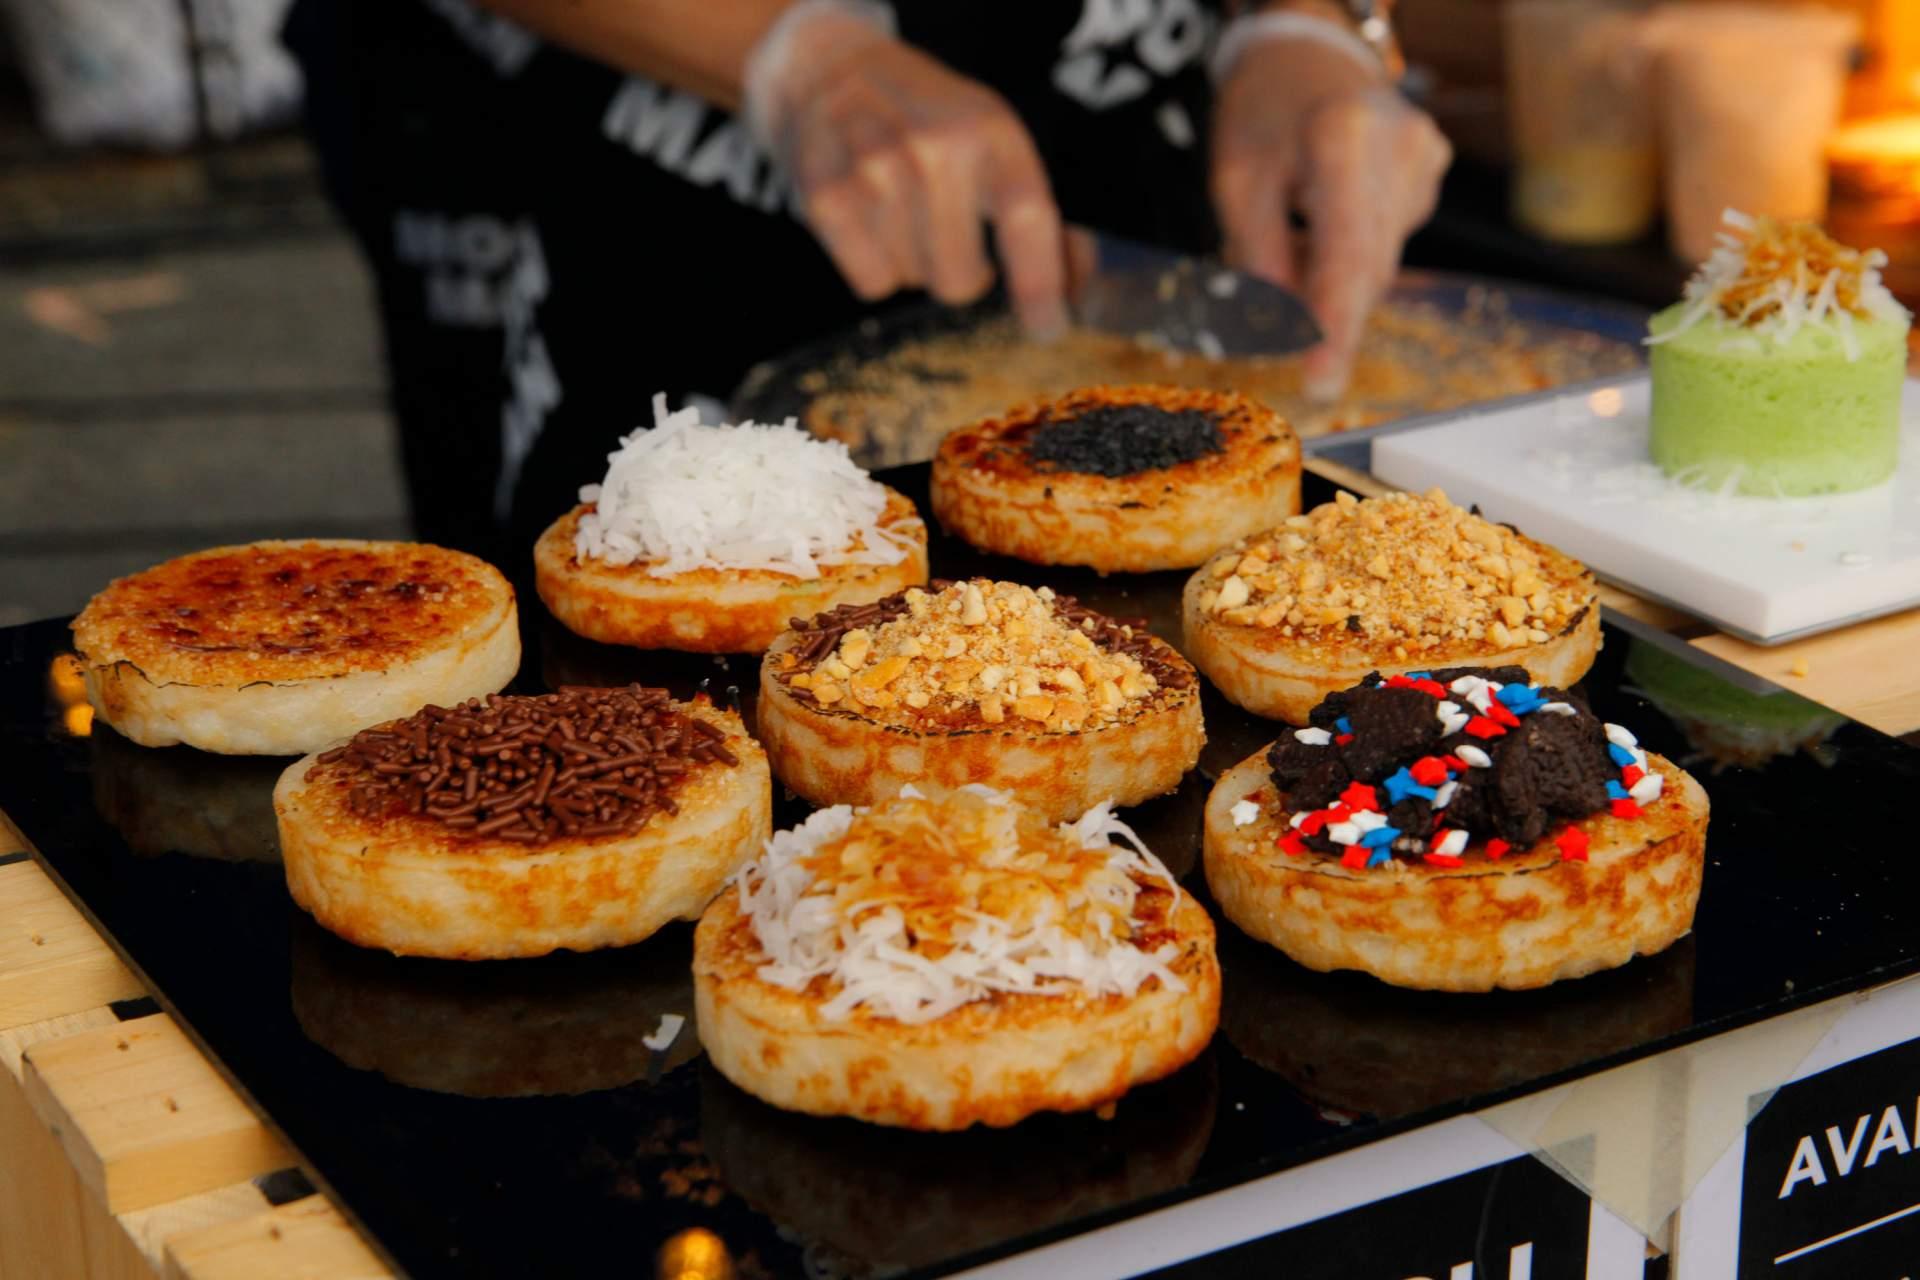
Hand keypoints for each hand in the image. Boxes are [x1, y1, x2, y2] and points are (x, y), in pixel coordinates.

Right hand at [746, 6, 1067, 336]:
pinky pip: (871, 282)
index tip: (1048, 329)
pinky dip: (874, 267)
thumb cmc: (928, 118)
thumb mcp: (994, 142)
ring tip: (901, 212)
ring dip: (914, 264)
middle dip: (962, 276)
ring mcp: (876, 170)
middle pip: (959, 280)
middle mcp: (935, 147)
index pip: (1026, 217)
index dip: (1041, 284)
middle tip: (950, 239)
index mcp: (990, 131)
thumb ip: (1044, 218)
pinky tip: (870, 221)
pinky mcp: (827, 195)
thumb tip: (1080, 293)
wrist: (830, 69)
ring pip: (913, 282)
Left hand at [1212, 31, 1450, 399]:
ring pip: (1378, 262)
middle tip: (1291, 344)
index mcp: (1344, 141)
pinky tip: (1325, 215)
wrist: (1308, 52)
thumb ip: (1259, 254)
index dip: (1334, 327)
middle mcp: (1400, 150)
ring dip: (1332, 274)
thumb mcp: (1237, 180)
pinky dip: (1351, 249)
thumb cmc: (1264, 112)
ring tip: (1294, 229)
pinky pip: (1388, 240)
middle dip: (1325, 310)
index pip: (1346, 256)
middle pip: (1367, 268)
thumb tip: (1282, 327)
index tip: (1319, 383)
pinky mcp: (1430, 172)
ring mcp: (1424, 161)